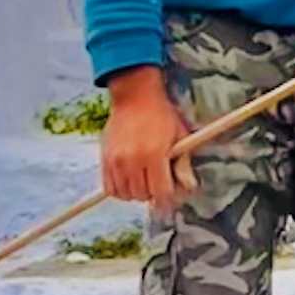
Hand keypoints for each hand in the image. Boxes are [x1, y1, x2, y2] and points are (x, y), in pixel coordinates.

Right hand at [100, 67, 194, 218]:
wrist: (135, 96)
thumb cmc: (161, 115)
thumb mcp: (180, 135)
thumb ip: (183, 163)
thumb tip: (189, 187)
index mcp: (154, 154)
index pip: (161, 192)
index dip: (168, 198)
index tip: (171, 195)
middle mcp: (133, 160)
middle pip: (143, 195)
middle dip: (153, 194)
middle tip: (158, 183)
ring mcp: (116, 161)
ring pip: (126, 195)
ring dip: (137, 193)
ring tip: (144, 180)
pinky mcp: (105, 160)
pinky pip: (110, 188)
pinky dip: (120, 190)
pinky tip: (129, 180)